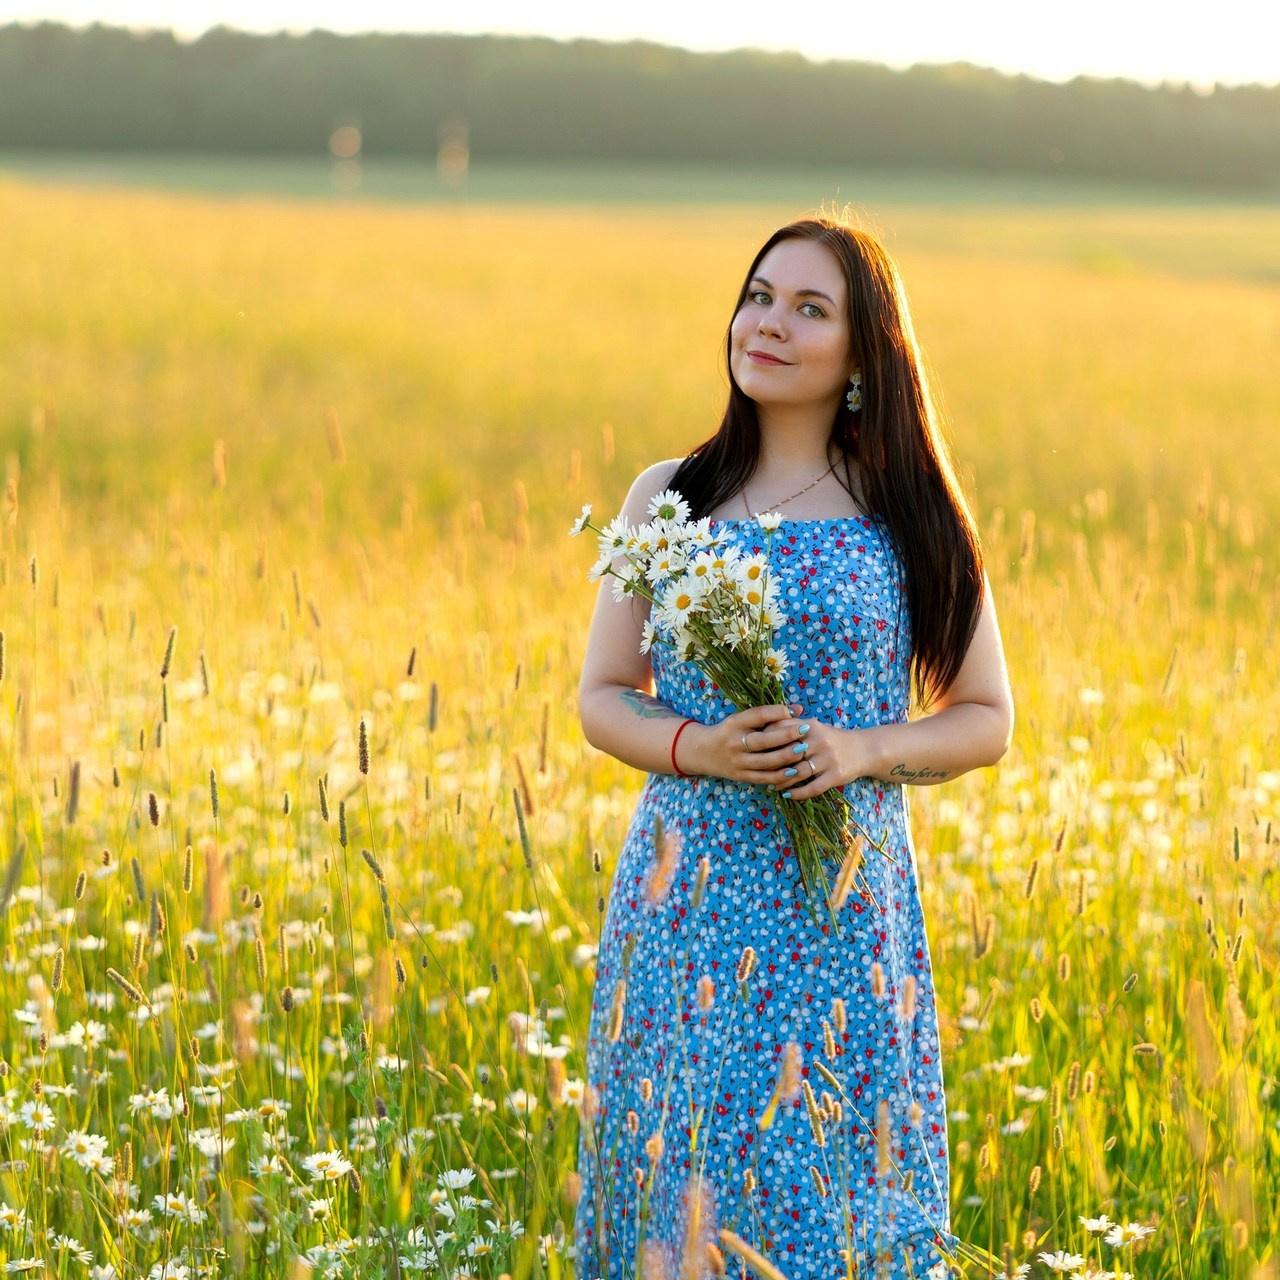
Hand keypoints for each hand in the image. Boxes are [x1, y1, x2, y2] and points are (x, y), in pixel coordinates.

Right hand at [679, 703, 824, 788]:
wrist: (703, 752)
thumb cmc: (730, 732)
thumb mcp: (742, 719)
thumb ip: (767, 715)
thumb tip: (798, 710)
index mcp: (734, 724)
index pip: (757, 715)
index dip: (777, 712)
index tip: (795, 711)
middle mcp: (734, 743)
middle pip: (763, 740)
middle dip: (786, 735)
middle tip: (805, 730)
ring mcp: (737, 762)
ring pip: (765, 762)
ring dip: (786, 757)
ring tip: (803, 750)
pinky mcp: (741, 776)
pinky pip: (763, 778)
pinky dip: (780, 776)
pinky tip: (794, 771)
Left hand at [768, 714, 867, 799]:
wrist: (864, 750)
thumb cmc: (832, 739)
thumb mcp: (814, 728)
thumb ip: (792, 727)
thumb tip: (762, 731)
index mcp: (811, 726)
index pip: (782, 731)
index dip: (766, 740)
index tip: (755, 749)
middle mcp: (819, 741)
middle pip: (787, 754)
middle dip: (771, 764)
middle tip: (758, 772)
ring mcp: (828, 759)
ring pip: (798, 773)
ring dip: (782, 781)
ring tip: (772, 786)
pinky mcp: (836, 775)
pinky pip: (813, 787)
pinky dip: (799, 793)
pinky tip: (789, 795)